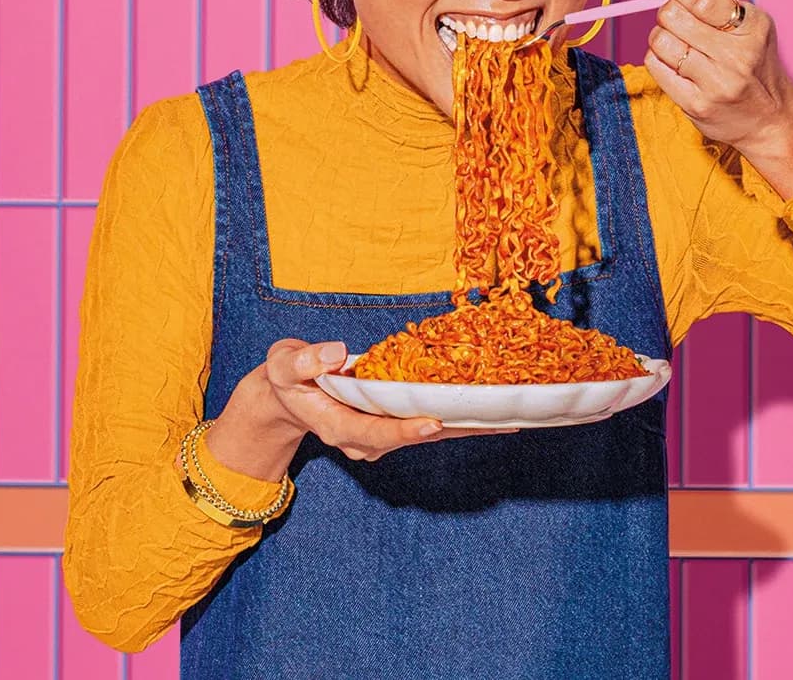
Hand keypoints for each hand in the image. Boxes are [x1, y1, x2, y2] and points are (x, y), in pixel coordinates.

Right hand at [207, 338, 513, 479]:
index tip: (433, 421)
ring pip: (429, 434)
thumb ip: (302, 361)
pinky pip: (430, 423)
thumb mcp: (283, 364)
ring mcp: (382, 435)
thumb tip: (336, 354)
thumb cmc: (287, 376)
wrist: (289, 396)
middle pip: (415, 438)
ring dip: (468, 428)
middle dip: (456, 430)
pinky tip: (490, 412)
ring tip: (509, 418)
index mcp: (339, 426)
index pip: (375, 432)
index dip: (404, 429)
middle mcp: (366, 438)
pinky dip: (459, 419)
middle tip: (499, 421)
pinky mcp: (394, 424)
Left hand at [644, 0, 792, 197]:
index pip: (704, 0)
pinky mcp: (696, 105)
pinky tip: (673, 62)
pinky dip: (658, 58)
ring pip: (660, 41)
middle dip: (669, 11)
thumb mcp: (750, 26)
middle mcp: (736, 57)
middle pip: (674, 17)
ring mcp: (716, 83)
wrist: (770, 119)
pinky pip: (656, 67)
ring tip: (676, 41)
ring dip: (661, 36)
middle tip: (676, 17)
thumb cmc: (754, 64)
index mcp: (752, 28)